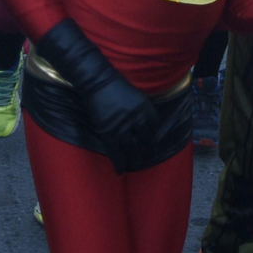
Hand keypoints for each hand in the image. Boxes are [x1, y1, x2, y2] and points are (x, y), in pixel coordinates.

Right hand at [33, 20, 155, 170]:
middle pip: (146, 141)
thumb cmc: (116, 85)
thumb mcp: (136, 95)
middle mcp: (137, 119)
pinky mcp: (108, 133)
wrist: (97, 82)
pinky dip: (119, 163)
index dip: (155, 137)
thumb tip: (145, 122)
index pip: (155, 127)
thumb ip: (142, 109)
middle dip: (147, 152)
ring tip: (135, 166)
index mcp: (145, 108)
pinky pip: (116, 153)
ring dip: (135, 160)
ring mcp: (122, 128)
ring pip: (132, 150)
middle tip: (146, 158)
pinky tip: (120, 170)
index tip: (153, 143)